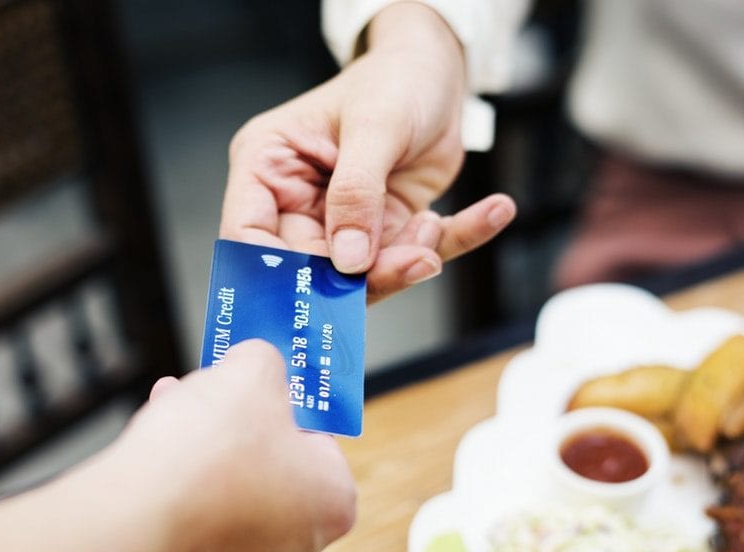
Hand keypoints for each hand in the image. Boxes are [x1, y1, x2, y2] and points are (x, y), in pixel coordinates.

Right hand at [95, 340, 355, 551]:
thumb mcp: (251, 371)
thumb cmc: (206, 451)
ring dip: (204, 461)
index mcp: (333, 503)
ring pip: (229, 504)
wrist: (133, 517)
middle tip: (209, 400)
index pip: (320, 444)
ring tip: (170, 416)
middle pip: (272, 475)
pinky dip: (177, 502)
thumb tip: (258, 364)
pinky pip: (193, 534)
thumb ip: (265, 361)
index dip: (284, 411)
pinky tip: (154, 467)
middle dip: (238, 433)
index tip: (257, 394)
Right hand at [222, 2, 514, 302]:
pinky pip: (418, 251)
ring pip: (365, 273)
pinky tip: (494, 212)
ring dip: (409, 260)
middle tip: (412, 261)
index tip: (320, 289)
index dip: (277, 273)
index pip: (249, 236)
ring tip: (436, 229)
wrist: (438, 71)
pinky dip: (458, 237)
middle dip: (364, 275)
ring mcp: (344, 221)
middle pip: (312, 268)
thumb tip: (348, 259)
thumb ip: (357, 192)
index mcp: (269, 168)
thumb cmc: (393, 78)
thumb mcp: (374, 125)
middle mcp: (298, 202)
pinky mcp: (388, 229)